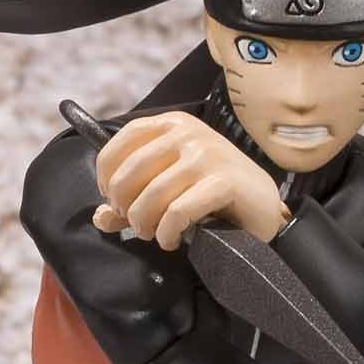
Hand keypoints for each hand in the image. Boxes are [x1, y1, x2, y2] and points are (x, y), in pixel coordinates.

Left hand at [91, 113, 287, 249]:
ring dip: (145, 224)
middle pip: (129, 173)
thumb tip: (100, 217)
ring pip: (151, 195)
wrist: (263, 207)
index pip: (118, 144)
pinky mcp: (224, 181)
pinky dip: (167, 232)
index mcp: (172, 124)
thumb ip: (133, 199)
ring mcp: (207, 155)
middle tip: (137, 224)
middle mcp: (188, 133)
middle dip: (124, 207)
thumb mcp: (171, 187)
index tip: (114, 201)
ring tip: (155, 234)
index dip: (106, 178)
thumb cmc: (215, 195)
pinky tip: (172, 239)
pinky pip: (177, 212)